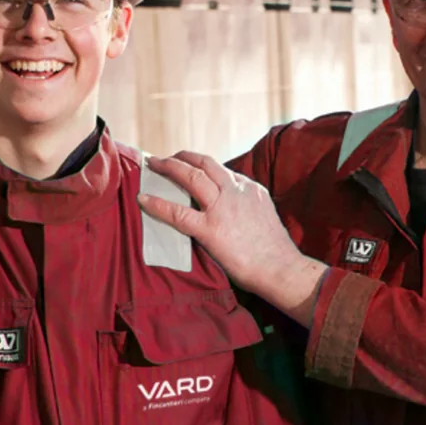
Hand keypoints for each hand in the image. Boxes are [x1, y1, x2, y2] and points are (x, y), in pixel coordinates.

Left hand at [138, 152, 327, 322]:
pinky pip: (178, 212)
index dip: (202, 167)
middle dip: (182, 157)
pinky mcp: (210, 229)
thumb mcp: (265, 216)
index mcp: (250, 189)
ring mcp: (222, 208)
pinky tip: (144, 199)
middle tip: (166, 158)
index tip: (190, 167)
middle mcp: (236, 191)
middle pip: (205, 163)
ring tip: (153, 165)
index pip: (222, 171)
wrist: (281, 268)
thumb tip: (233, 213)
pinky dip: (158, 204)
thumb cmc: (275, 252)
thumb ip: (247, 207)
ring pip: (191, 177)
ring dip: (168, 167)